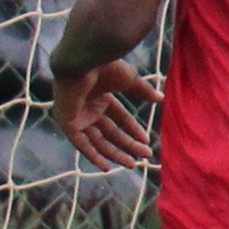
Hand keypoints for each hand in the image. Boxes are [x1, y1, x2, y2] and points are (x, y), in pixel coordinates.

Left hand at [55, 56, 159, 173]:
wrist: (83, 61)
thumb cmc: (104, 66)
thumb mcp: (128, 80)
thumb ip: (143, 91)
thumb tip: (161, 99)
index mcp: (100, 95)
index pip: (119, 118)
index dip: (133, 130)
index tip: (147, 141)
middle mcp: (88, 107)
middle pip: (110, 132)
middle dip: (128, 144)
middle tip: (146, 155)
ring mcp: (77, 116)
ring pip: (98, 141)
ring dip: (115, 153)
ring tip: (133, 164)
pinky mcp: (67, 123)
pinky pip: (81, 144)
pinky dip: (93, 156)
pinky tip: (108, 166)